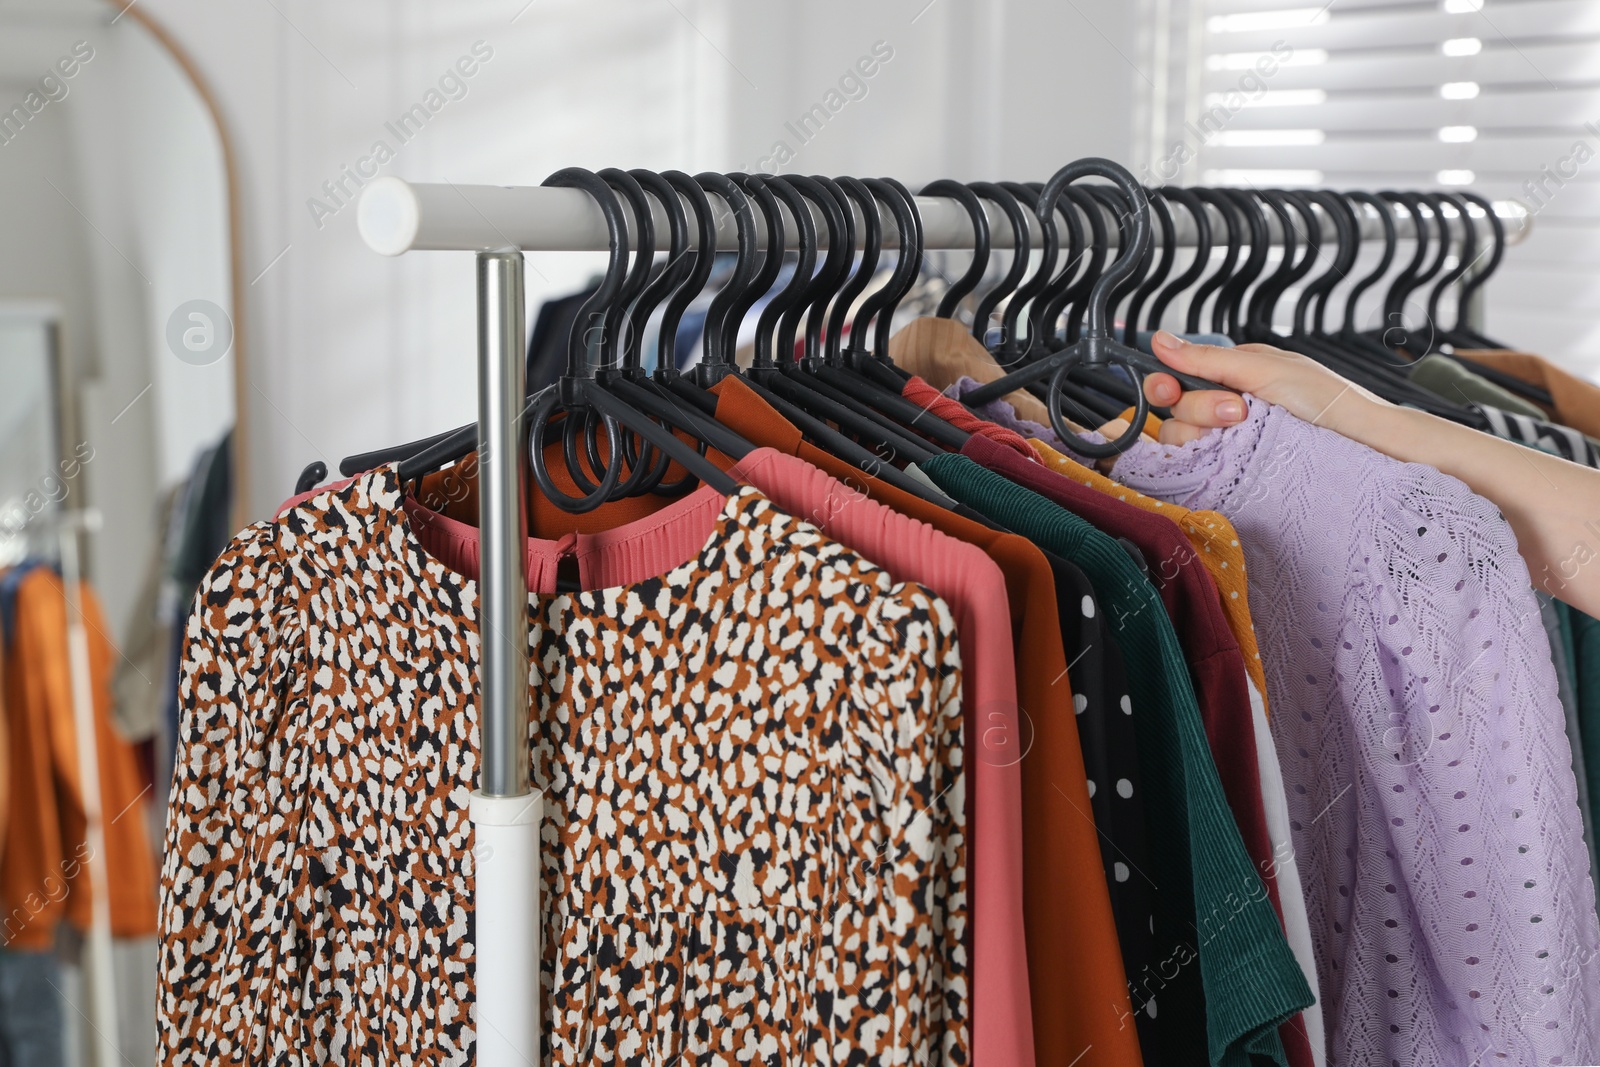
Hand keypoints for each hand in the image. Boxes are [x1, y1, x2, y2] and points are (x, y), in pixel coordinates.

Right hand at [1143, 331, 1389, 445]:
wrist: (1364, 444)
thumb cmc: (1328, 401)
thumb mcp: (1265, 369)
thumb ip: (1208, 358)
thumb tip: (1160, 339)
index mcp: (1233, 375)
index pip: (1177, 379)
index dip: (1166, 385)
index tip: (1169, 390)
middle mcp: (1227, 407)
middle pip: (1176, 411)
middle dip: (1201, 410)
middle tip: (1239, 411)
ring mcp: (1231, 441)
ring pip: (1183, 440)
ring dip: (1208, 434)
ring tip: (1247, 431)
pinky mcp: (1235, 471)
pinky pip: (1200, 468)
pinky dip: (1209, 461)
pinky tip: (1234, 455)